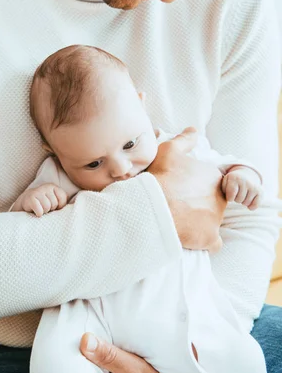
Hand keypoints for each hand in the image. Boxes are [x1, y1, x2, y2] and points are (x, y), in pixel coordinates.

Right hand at [20, 184, 67, 216]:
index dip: (58, 206)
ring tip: (39, 208)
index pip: (62, 199)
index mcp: (53, 187)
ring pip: (47, 207)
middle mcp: (46, 187)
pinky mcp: (30, 198)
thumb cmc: (42, 204)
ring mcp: (38, 191)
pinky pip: (40, 210)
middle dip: (50, 209)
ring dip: (43, 211)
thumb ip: (62, 202)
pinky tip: (35, 211)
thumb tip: (76, 208)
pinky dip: (38, 214)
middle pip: (54, 204)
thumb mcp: (53, 200)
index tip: (52, 206)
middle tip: (43, 207)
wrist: (24, 203)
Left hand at [80, 333, 181, 372]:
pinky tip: (106, 357)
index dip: (72, 353)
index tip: (75, 335)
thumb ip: (109, 355)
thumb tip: (84, 340)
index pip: (75, 372)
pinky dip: (101, 367)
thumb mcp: (134, 368)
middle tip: (84, 335)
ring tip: (94, 342)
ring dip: (92, 361)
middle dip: (82, 355)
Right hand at [147, 127, 226, 251]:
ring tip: (177, 221)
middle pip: (211, 201)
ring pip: (211, 221)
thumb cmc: (159, 178)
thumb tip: (194, 130)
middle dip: (197, 204)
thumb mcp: (168, 151)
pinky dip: (203, 241)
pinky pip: (213, 242)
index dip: (193, 187)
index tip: (179, 191)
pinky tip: (189, 237)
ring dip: (198, 222)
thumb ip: (184, 140)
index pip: (209, 183)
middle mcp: (220, 196)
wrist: (152, 208)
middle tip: (177, 206)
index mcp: (212, 176)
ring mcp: (216, 218)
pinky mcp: (210, 238)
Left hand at [221, 168, 262, 209]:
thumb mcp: (224, 183)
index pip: (230, 196)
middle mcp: (245, 180)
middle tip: (237, 193)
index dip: (229, 198)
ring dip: (243, 201)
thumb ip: (221, 190)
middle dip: (236, 199)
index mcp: (234, 177)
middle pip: (238, 200)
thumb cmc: (230, 183)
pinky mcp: (260, 191)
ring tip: (242, 194)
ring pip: (246, 203)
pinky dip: (251, 206)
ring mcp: (254, 186)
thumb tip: (220, 199)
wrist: (245, 175)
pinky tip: (249, 200)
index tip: (229, 194)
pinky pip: (255, 205)